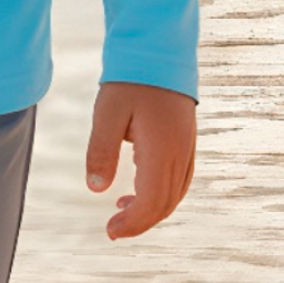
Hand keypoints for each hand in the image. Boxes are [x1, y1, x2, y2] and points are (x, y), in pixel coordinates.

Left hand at [85, 80, 195, 241]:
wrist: (159, 51)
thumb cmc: (130, 81)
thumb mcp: (107, 114)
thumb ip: (101, 151)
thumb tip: (96, 190)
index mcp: (162, 150)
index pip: (152, 202)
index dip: (133, 223)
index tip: (110, 230)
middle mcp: (181, 153)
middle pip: (166, 204)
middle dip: (141, 222)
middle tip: (113, 229)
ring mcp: (188, 148)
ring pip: (175, 194)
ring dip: (152, 210)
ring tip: (122, 211)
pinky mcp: (187, 142)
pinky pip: (180, 180)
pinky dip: (162, 194)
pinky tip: (139, 192)